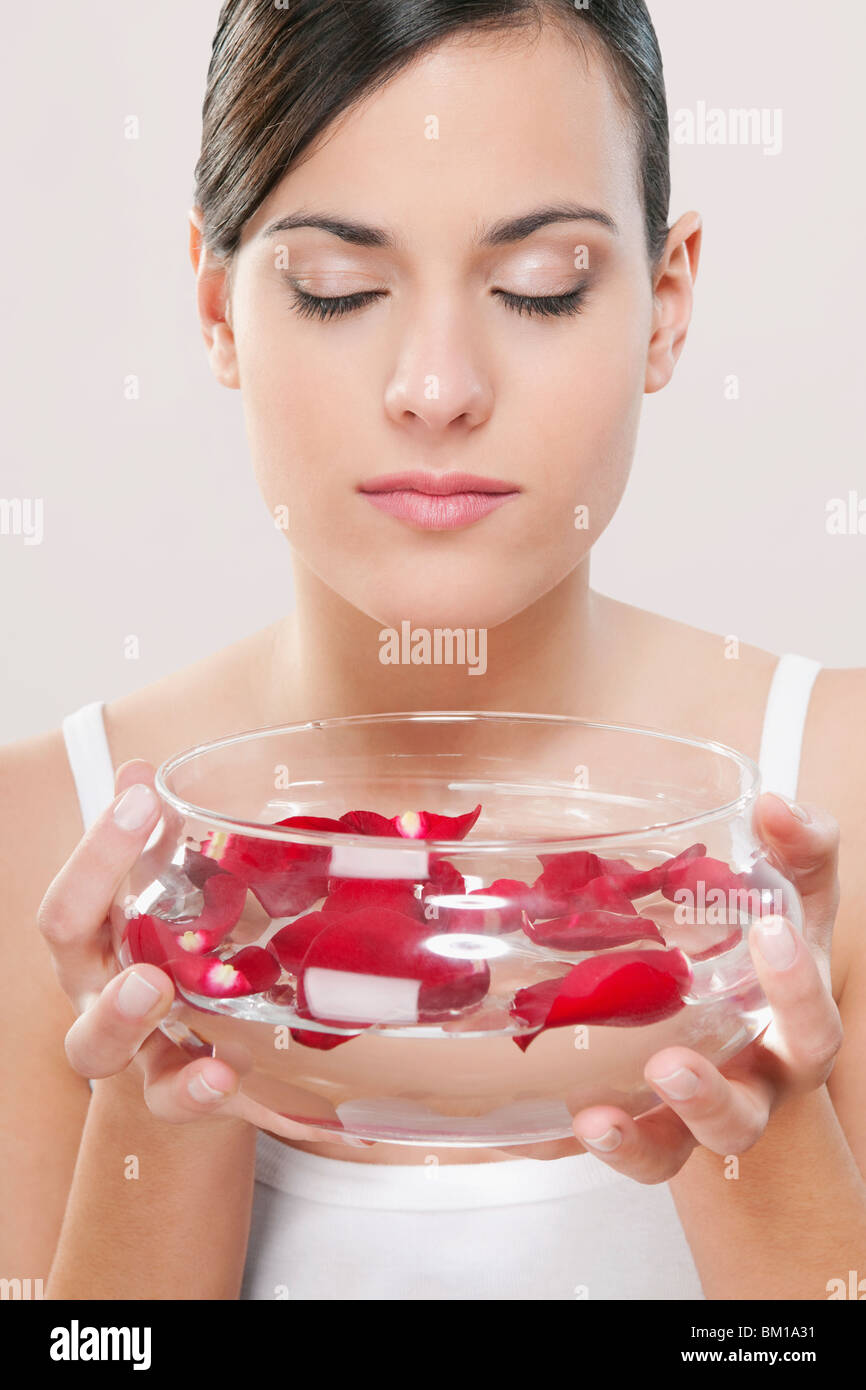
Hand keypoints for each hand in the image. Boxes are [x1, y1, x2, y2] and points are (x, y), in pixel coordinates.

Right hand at [38, 758, 357, 1144]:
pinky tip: (224, 1076)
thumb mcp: (164, 895)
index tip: (142, 796)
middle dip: (91, 925)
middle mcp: (96, 991)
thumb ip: (151, 839)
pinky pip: (170, 1099)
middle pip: (72, 977)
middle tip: (139, 944)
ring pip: (96, 1049)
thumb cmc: (171, 955)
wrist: (192, 1049)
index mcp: (94, 940)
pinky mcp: (171, 1088)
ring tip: (157, 995)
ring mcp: (129, 1046)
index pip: (74, 899)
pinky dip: (192, 1090)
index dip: (99, 848)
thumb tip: (139, 768)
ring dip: (121, 1021)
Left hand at [563, 791, 843, 1179]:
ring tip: (604, 1117)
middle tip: (671, 1062)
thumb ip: (797, 846)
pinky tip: (585, 1120)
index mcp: (793, 1027)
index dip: (796, 985)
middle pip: (751, 1110)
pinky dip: (618, 1144)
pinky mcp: (657, 1123)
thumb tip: (775, 804)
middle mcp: (756, 1080)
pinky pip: (645, 1153)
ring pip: (687, 1148)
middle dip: (715, 1093)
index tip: (771, 929)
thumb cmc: (767, 945)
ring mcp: (705, 1109)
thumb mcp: (791, 892)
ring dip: (651, 1137)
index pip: (811, 1021)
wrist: (742, 1015)